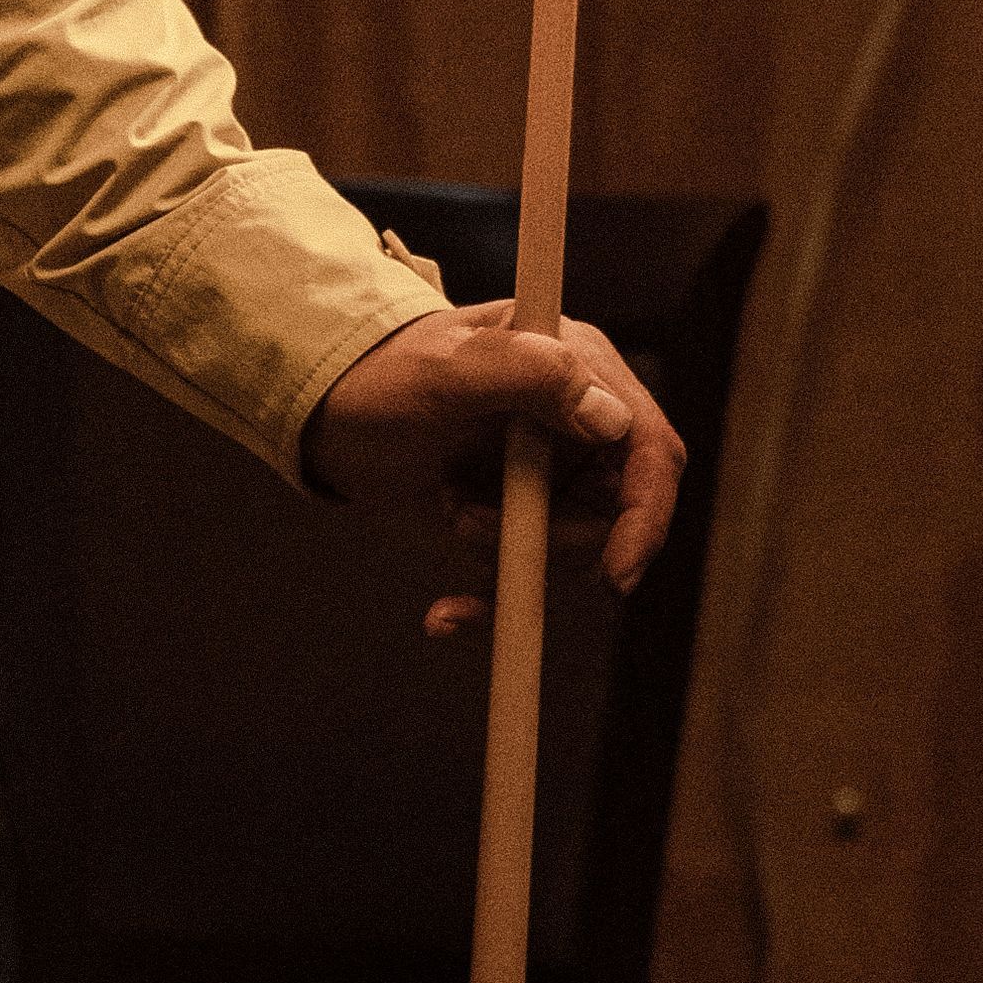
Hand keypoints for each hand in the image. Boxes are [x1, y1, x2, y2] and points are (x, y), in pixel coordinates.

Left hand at [298, 307, 680, 628]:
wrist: (332, 412)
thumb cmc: (387, 374)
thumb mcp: (447, 367)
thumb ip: (528, 373)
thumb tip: (610, 418)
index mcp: (582, 372)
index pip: (651, 449)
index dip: (646, 515)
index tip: (614, 574)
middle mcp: (580, 427)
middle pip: (616, 517)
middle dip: (553, 541)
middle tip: (469, 522)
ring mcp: (553, 479)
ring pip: (572, 556)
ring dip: (509, 560)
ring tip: (450, 513)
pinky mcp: (521, 522)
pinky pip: (531, 580)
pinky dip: (491, 604)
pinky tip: (445, 615)